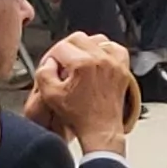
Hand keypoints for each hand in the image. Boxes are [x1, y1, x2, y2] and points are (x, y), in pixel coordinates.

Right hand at [24, 33, 137, 150]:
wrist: (101, 129)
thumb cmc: (79, 116)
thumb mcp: (51, 95)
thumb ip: (44, 73)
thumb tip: (49, 61)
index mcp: (83, 65)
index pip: (60, 47)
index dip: (51, 56)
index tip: (51, 66)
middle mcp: (100, 60)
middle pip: (78, 38)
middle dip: (66, 48)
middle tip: (62, 61)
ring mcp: (114, 63)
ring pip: (97, 39)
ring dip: (85, 46)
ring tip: (78, 60)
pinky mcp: (122, 69)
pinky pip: (115, 48)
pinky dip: (105, 49)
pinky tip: (97, 59)